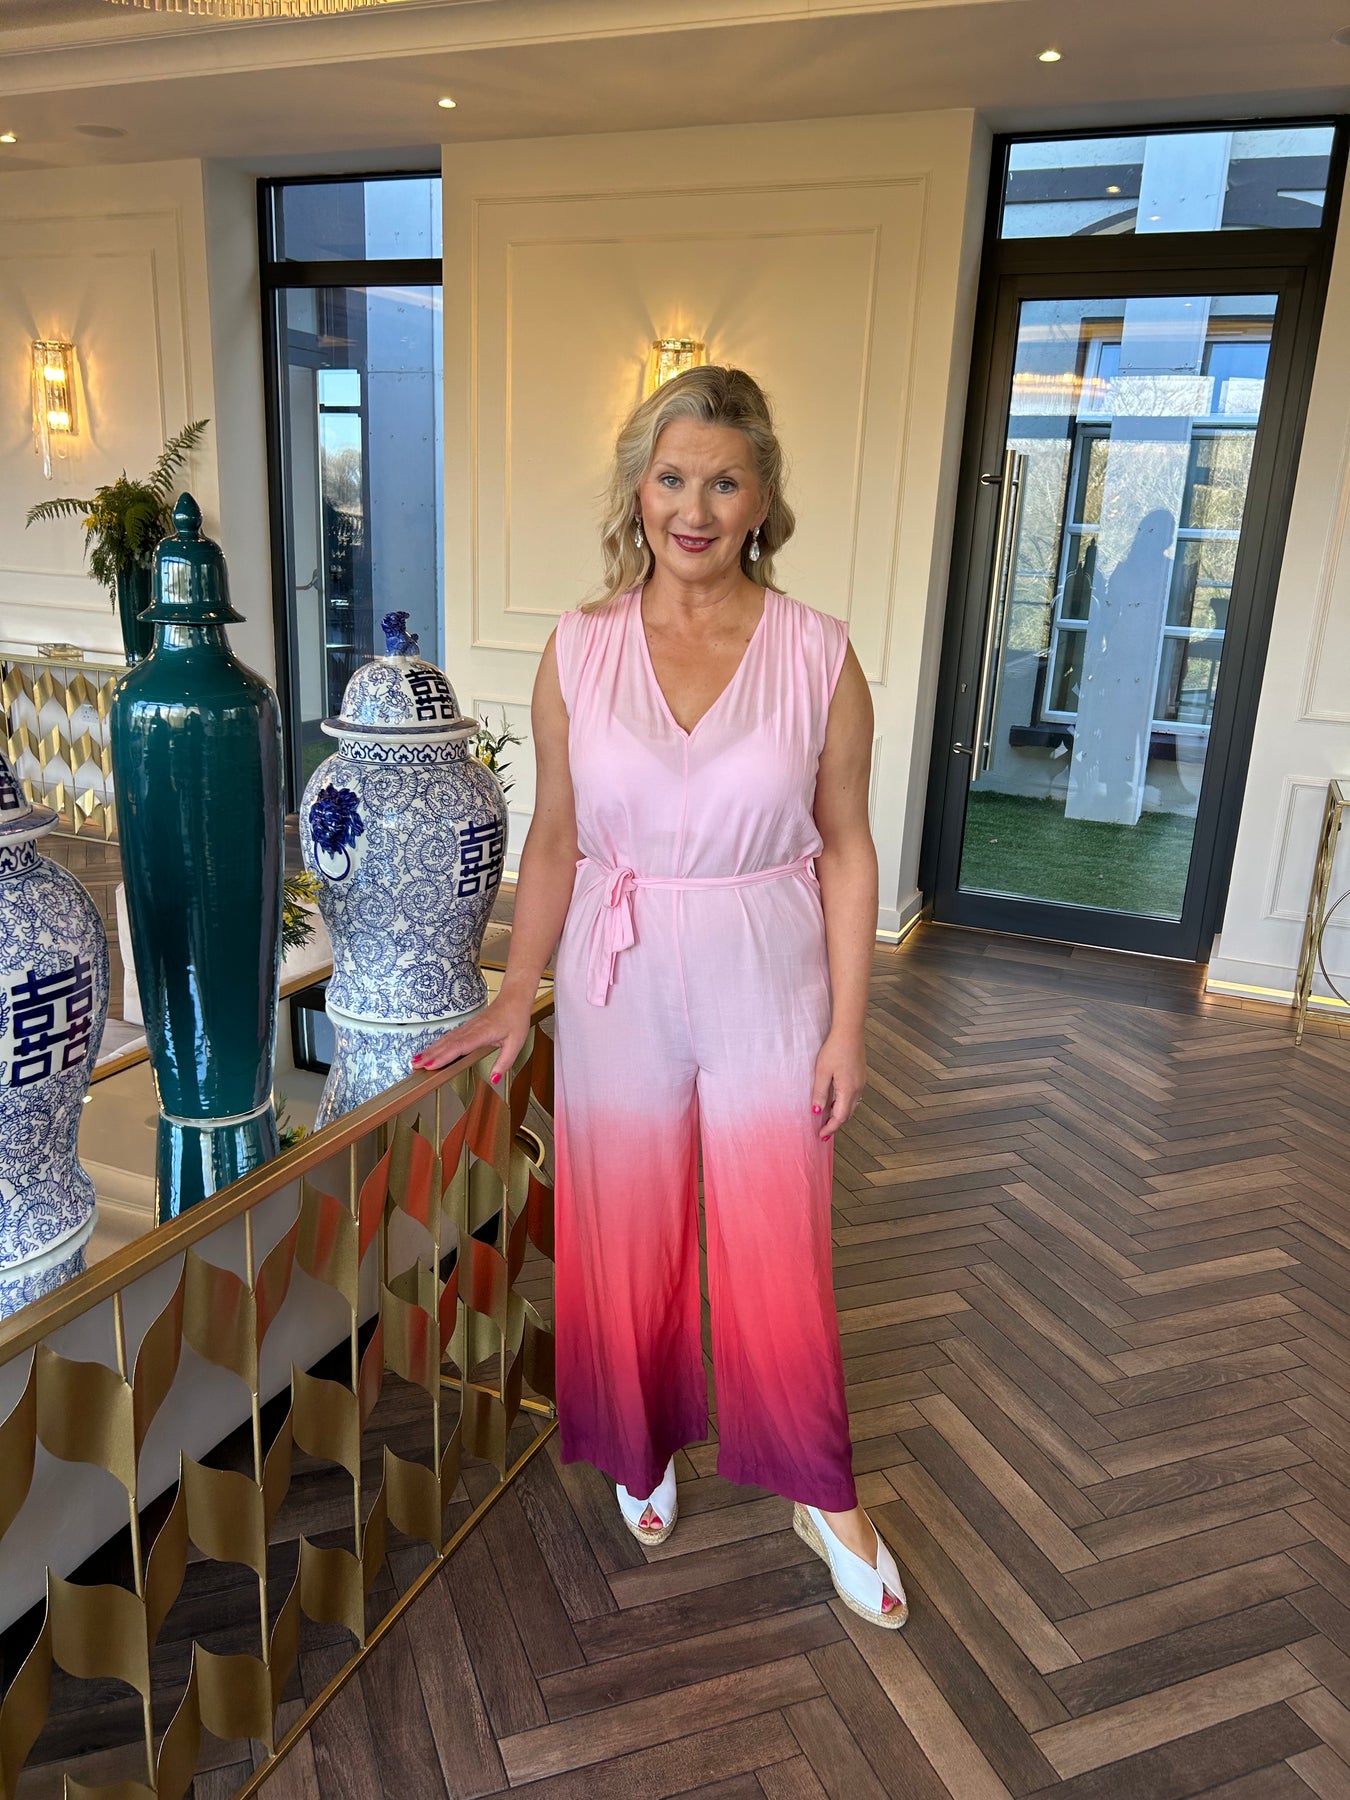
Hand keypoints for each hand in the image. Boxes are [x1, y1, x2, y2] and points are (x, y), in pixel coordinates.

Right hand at [411, 992, 532, 1084]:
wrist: (514, 999)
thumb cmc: (515, 1019)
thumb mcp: (515, 1044)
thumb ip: (504, 1063)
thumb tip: (494, 1079)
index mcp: (482, 1033)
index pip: (459, 1046)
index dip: (444, 1056)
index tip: (431, 1065)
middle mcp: (471, 1029)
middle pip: (447, 1044)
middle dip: (430, 1055)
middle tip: (415, 1066)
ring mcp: (467, 1027)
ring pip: (445, 1040)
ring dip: (430, 1050)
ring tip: (416, 1060)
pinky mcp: (467, 1027)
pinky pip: (449, 1037)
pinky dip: (437, 1044)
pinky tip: (430, 1050)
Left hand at [810, 1029, 865, 1140]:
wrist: (849, 1032)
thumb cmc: (834, 1049)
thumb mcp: (822, 1072)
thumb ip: (820, 1093)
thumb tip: (817, 1112)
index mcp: (848, 1090)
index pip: (840, 1117)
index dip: (831, 1128)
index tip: (821, 1135)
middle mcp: (858, 1089)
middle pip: (848, 1114)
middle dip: (836, 1124)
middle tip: (824, 1131)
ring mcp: (861, 1082)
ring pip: (852, 1106)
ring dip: (840, 1114)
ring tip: (827, 1118)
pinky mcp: (861, 1076)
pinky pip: (853, 1096)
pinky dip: (844, 1103)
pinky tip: (835, 1100)